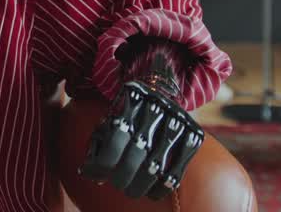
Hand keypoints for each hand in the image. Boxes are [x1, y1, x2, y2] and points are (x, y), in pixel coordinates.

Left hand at [79, 80, 203, 199]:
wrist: (163, 88)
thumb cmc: (128, 110)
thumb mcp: (111, 115)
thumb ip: (98, 141)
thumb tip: (87, 173)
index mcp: (131, 102)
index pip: (115, 141)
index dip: (102, 164)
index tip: (97, 175)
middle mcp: (155, 111)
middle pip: (135, 155)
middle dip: (122, 177)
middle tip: (117, 184)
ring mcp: (177, 123)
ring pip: (155, 166)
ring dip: (139, 185)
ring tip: (130, 191)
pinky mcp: (193, 136)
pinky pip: (177, 171)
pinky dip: (161, 188)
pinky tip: (151, 193)